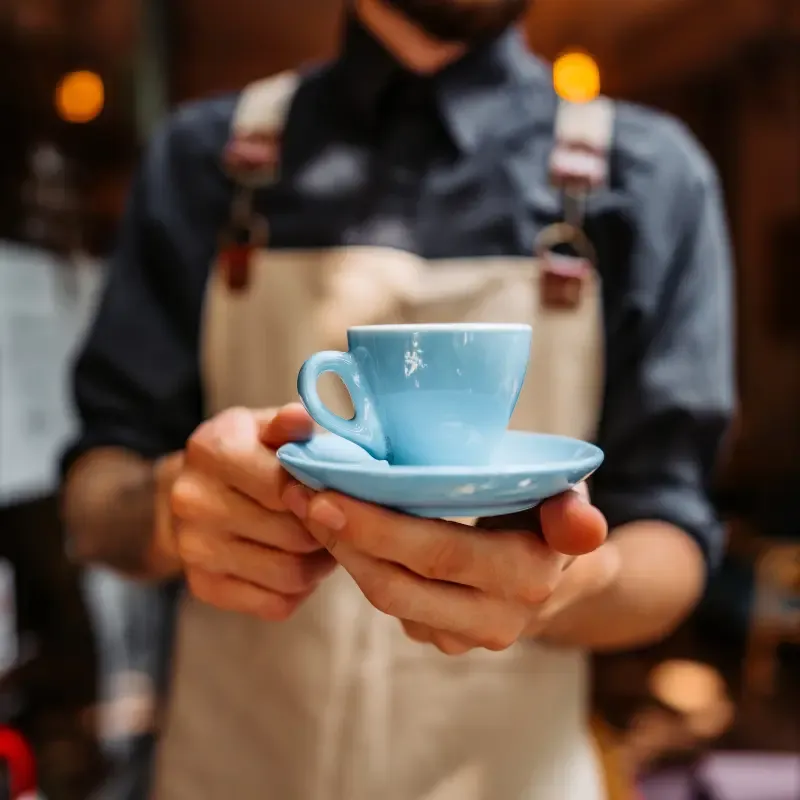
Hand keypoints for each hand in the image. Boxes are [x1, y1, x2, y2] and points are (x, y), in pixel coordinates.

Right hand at [171, 404, 335, 620]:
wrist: (195, 490)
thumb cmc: (250, 451)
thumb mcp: (269, 425)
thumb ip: (292, 424)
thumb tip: (301, 418)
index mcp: (211, 449)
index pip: (284, 487)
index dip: (323, 494)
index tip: (340, 492)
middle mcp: (193, 500)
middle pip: (292, 535)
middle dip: (327, 530)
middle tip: (342, 520)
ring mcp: (193, 549)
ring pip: (289, 574)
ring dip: (320, 563)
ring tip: (326, 540)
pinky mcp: (203, 587)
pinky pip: (276, 603)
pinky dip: (300, 589)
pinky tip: (302, 562)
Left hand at [282, 483, 611, 653]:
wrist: (559, 581)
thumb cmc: (551, 522)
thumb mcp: (570, 504)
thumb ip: (573, 515)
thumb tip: (584, 528)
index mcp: (525, 577)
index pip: (439, 553)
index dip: (377, 528)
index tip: (325, 496)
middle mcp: (492, 618)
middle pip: (395, 582)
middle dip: (339, 538)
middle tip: (297, 491)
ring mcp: (462, 635)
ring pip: (384, 596)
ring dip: (339, 552)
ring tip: (304, 504)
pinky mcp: (440, 636)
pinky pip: (388, 601)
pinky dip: (355, 563)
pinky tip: (334, 526)